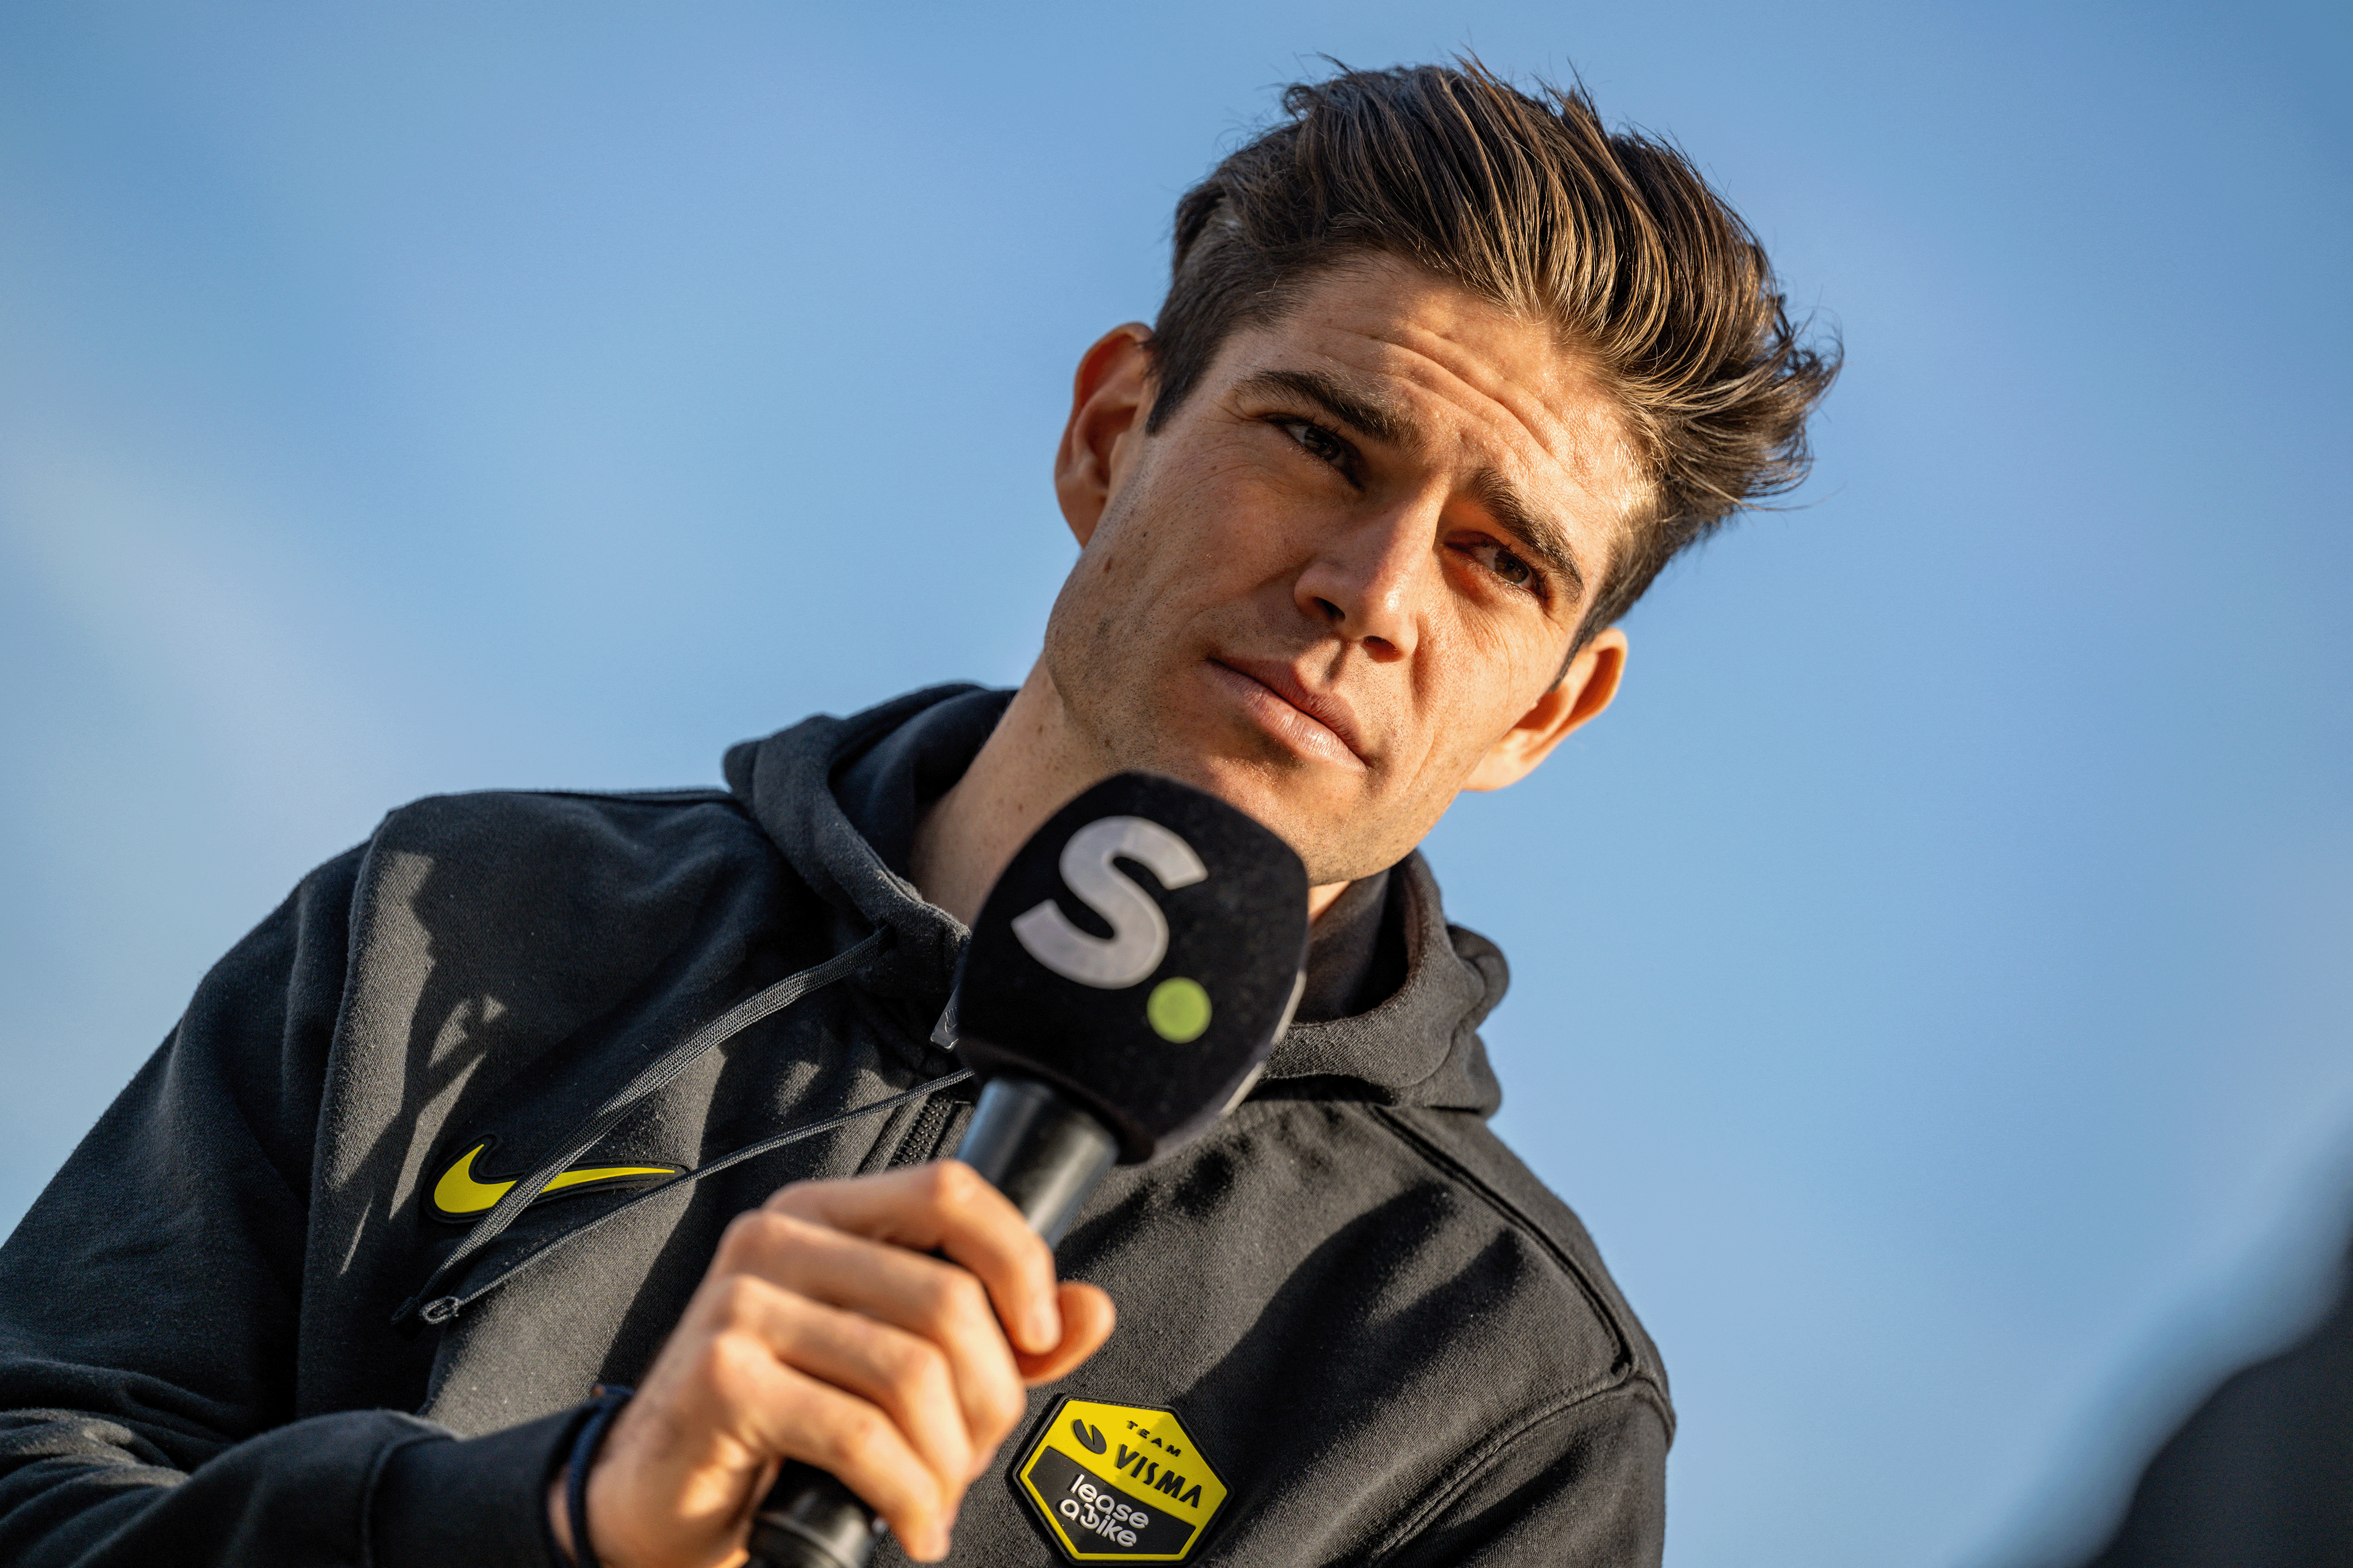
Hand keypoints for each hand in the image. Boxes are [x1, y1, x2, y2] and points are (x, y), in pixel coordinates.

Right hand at [548, 1160, 1116, 1567]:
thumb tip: (1093, 1310)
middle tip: (971, 1455)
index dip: (1018, 1260)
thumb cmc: (785, 1428)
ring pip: (913, 1371)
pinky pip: (862, 1435)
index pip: (949, 1192)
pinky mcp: (724, 1376)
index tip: (1039, 1337)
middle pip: (947, 1299)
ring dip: (948, 1459)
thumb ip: (998, 1336)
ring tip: (937, 1496)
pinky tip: (911, 1524)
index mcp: (825, 1214)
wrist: (663, 1501)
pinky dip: (908, 1495)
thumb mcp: (899, 1370)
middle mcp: (777, 1238)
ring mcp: (742, 1301)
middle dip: (987, 1399)